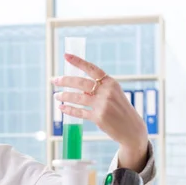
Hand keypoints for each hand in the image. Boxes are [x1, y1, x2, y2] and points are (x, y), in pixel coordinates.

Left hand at [52, 54, 148, 169]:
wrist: (131, 128)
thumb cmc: (120, 110)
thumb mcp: (114, 94)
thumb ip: (99, 88)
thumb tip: (76, 83)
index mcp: (111, 82)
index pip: (92, 68)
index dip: (78, 61)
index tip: (66, 55)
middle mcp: (106, 92)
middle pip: (80, 83)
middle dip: (64, 80)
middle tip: (54, 80)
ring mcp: (102, 105)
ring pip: (77, 97)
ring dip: (64, 96)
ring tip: (56, 96)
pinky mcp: (98, 117)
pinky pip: (79, 112)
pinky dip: (68, 109)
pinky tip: (62, 107)